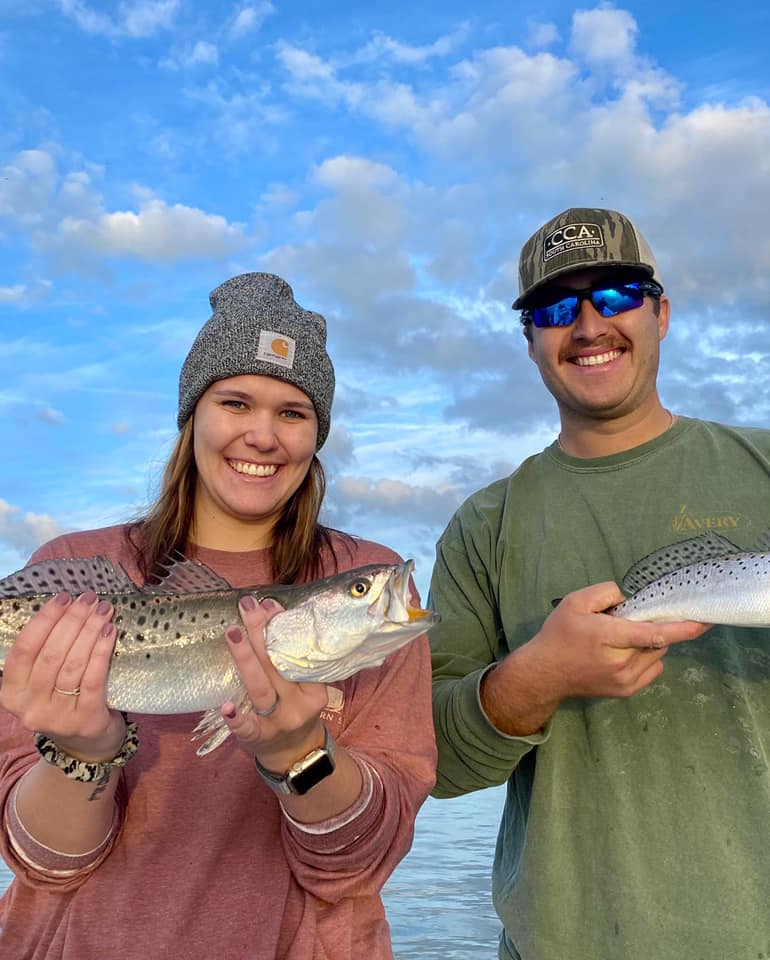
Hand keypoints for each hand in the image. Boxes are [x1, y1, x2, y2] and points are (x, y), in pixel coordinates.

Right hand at [0, 591, 125, 761]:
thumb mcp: (42, 684)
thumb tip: (65, 608)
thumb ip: (44, 654)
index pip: (24, 649)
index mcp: (12, 693)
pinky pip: (94, 678)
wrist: (87, 745)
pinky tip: (110, 633)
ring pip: (73, 664)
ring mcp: (57, 717)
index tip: (63, 598)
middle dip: (72, 621)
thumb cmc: (64, 701)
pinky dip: (102, 652)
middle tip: (89, 599)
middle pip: (51, 654)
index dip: (44, 620)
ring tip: (103, 611)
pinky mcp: (85, 720)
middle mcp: (29, 708)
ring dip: (90, 632)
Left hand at [221, 596, 329, 770]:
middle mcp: (298, 706)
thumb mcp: (306, 689)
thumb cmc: (295, 710)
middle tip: (248, 607)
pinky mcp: (257, 739)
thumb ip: (293, 661)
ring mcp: (278, 723)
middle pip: (277, 666)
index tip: (269, 604)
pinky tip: (225, 706)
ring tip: (233, 632)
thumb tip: (272, 613)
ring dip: (246, 659)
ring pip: (261, 689)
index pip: (299, 655)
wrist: (294, 755)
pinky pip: (247, 728)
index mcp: (314, 691)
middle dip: (261, 634)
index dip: (284, 628)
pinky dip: (236, 717)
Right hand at [482, 581, 710, 735]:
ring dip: (650, 642)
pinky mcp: (627, 692)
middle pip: (658, 641)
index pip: (653, 634)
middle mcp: (621, 663)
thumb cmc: (559, 634)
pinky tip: (625, 653)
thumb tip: (631, 599)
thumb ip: (606, 592)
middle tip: (630, 621)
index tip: (704, 622)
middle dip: (652, 626)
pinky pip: (653, 668)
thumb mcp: (575, 602)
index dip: (682, 628)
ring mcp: (626, 681)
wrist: (545, 673)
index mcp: (608, 638)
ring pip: (657, 654)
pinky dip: (647, 657)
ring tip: (622, 640)